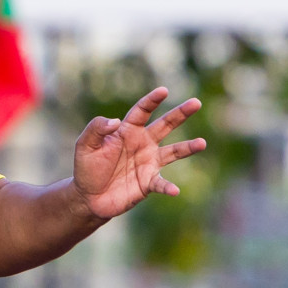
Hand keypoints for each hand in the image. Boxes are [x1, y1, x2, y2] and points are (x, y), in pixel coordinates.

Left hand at [72, 87, 205, 220]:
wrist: (89, 197)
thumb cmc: (87, 167)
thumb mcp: (85, 145)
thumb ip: (96, 129)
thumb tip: (116, 120)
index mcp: (126, 131)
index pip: (141, 111)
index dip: (152, 100)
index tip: (163, 91)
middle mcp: (142, 143)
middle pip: (165, 125)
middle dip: (180, 113)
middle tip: (196, 102)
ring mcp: (148, 163)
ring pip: (173, 152)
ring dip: (187, 148)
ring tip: (202, 143)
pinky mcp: (148, 183)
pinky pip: (161, 183)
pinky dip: (168, 187)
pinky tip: (174, 190)